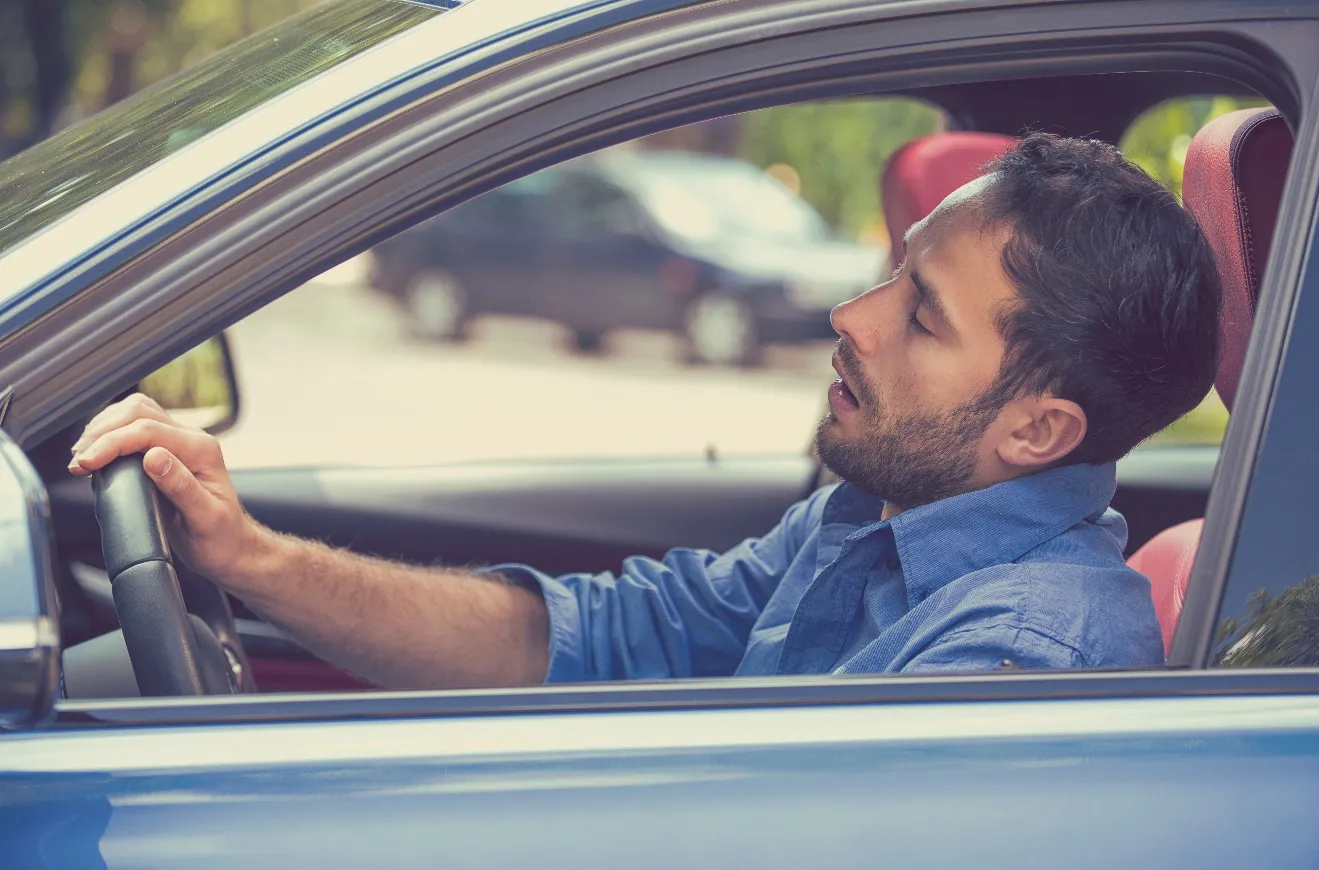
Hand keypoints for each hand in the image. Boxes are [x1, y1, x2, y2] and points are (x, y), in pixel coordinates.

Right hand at [68, 393, 266, 583]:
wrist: (230, 547)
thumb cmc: (221, 538)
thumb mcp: (205, 519)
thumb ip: (181, 487)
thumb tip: (154, 457)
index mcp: (202, 451)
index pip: (149, 430)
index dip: (112, 442)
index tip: (87, 462)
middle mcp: (192, 440)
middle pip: (139, 412)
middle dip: (102, 432)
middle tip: (79, 460)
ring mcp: (179, 443)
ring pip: (135, 413)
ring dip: (103, 429)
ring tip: (82, 456)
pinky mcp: (167, 451)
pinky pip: (134, 427)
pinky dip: (110, 434)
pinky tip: (96, 452)